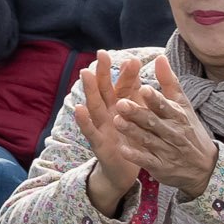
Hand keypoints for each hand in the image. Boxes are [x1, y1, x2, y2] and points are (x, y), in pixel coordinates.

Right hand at [70, 53, 146, 211]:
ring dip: (89, 89)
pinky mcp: (97, 143)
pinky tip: (78, 109)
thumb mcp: (138, 116)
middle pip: (105, 89)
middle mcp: (108, 112)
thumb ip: (138, 94)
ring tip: (85, 73)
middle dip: (103, 72)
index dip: (127, 73)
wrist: (125, 169)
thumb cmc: (132, 139)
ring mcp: (101, 126)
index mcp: (121, 106)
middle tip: (102, 54)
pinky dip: (83, 120)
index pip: (124, 85)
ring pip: (94, 105)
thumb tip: (144, 71)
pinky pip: (89, 130)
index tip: (132, 58)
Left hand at [115, 53, 220, 197]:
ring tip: (116, 121)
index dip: (154, 98)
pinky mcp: (160, 166)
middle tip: (121, 104)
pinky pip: (147, 160)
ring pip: (148, 139)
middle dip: (137, 113)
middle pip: (153, 122)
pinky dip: (136, 155)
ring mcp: (166, 150)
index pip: (164, 105)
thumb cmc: (189, 129)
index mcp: (177, 115)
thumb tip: (159, 57)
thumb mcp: (183, 105)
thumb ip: (169, 82)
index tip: (143, 88)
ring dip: (132, 131)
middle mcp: (172, 132)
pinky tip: (122, 149)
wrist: (205, 167)